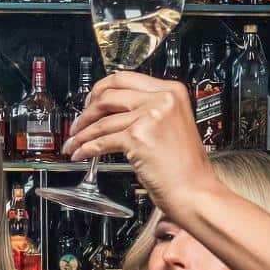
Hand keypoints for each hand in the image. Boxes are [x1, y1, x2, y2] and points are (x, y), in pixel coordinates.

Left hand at [63, 72, 213, 211]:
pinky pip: (102, 140)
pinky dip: (86, 148)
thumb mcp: (172, 125)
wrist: (195, 191)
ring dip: (82, 133)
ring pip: (102, 120)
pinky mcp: (138, 137)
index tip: (90, 100)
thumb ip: (150, 111)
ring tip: (74, 143)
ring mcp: (150, 116)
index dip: (101, 89)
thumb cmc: (185, 167)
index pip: (125, 78)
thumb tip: (117, 109)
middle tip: (77, 122)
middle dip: (86, 110)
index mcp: (172, 91)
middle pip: (109, 94)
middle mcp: (162, 99)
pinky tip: (81, 154)